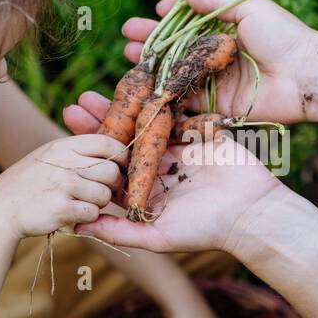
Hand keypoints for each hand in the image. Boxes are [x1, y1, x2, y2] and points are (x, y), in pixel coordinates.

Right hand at [0, 134, 123, 237]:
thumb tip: (112, 148)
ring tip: (81, 203)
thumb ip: (76, 150)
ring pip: (104, 195)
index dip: (121, 156)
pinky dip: (88, 217)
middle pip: (111, 171)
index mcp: (63, 147)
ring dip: (99, 203)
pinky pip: (93, 213)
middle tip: (101, 191)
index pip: (107, 142)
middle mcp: (64, 162)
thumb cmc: (29, 182)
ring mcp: (63, 185)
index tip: (121, 167)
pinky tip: (74, 215)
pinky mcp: (61, 209)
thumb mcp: (49, 156)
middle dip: (112, 184)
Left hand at [62, 94, 281, 253]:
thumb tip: (75, 227)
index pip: (109, 169)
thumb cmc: (205, 229)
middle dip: (100, 123)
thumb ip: (118, 231)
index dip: (88, 152)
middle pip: (123, 142)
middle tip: (77, 104)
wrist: (252, 211)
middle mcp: (157, 169)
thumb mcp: (157, 236)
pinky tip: (139, 81)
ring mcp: (177, 148)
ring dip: (124, 106)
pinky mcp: (198, 131)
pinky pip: (176, 110)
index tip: (66, 135)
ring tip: (101, 90)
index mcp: (144, 192)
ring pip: (145, 122)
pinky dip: (159, 96)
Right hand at [120, 0, 317, 125]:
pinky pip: (188, 104)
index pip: (189, 25)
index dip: (168, 20)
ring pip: (178, 76)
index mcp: (227, 32)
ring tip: (129, 59)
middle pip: (178, 51)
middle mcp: (219, 57)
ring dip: (153, 69)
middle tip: (128, 38)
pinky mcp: (220, 107)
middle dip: (151, 44)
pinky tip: (146, 88)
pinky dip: (167, 97)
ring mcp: (218, 83)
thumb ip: (215, 2)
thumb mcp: (249, 7)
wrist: (306, 75)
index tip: (151, 12)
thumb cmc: (283, 36)